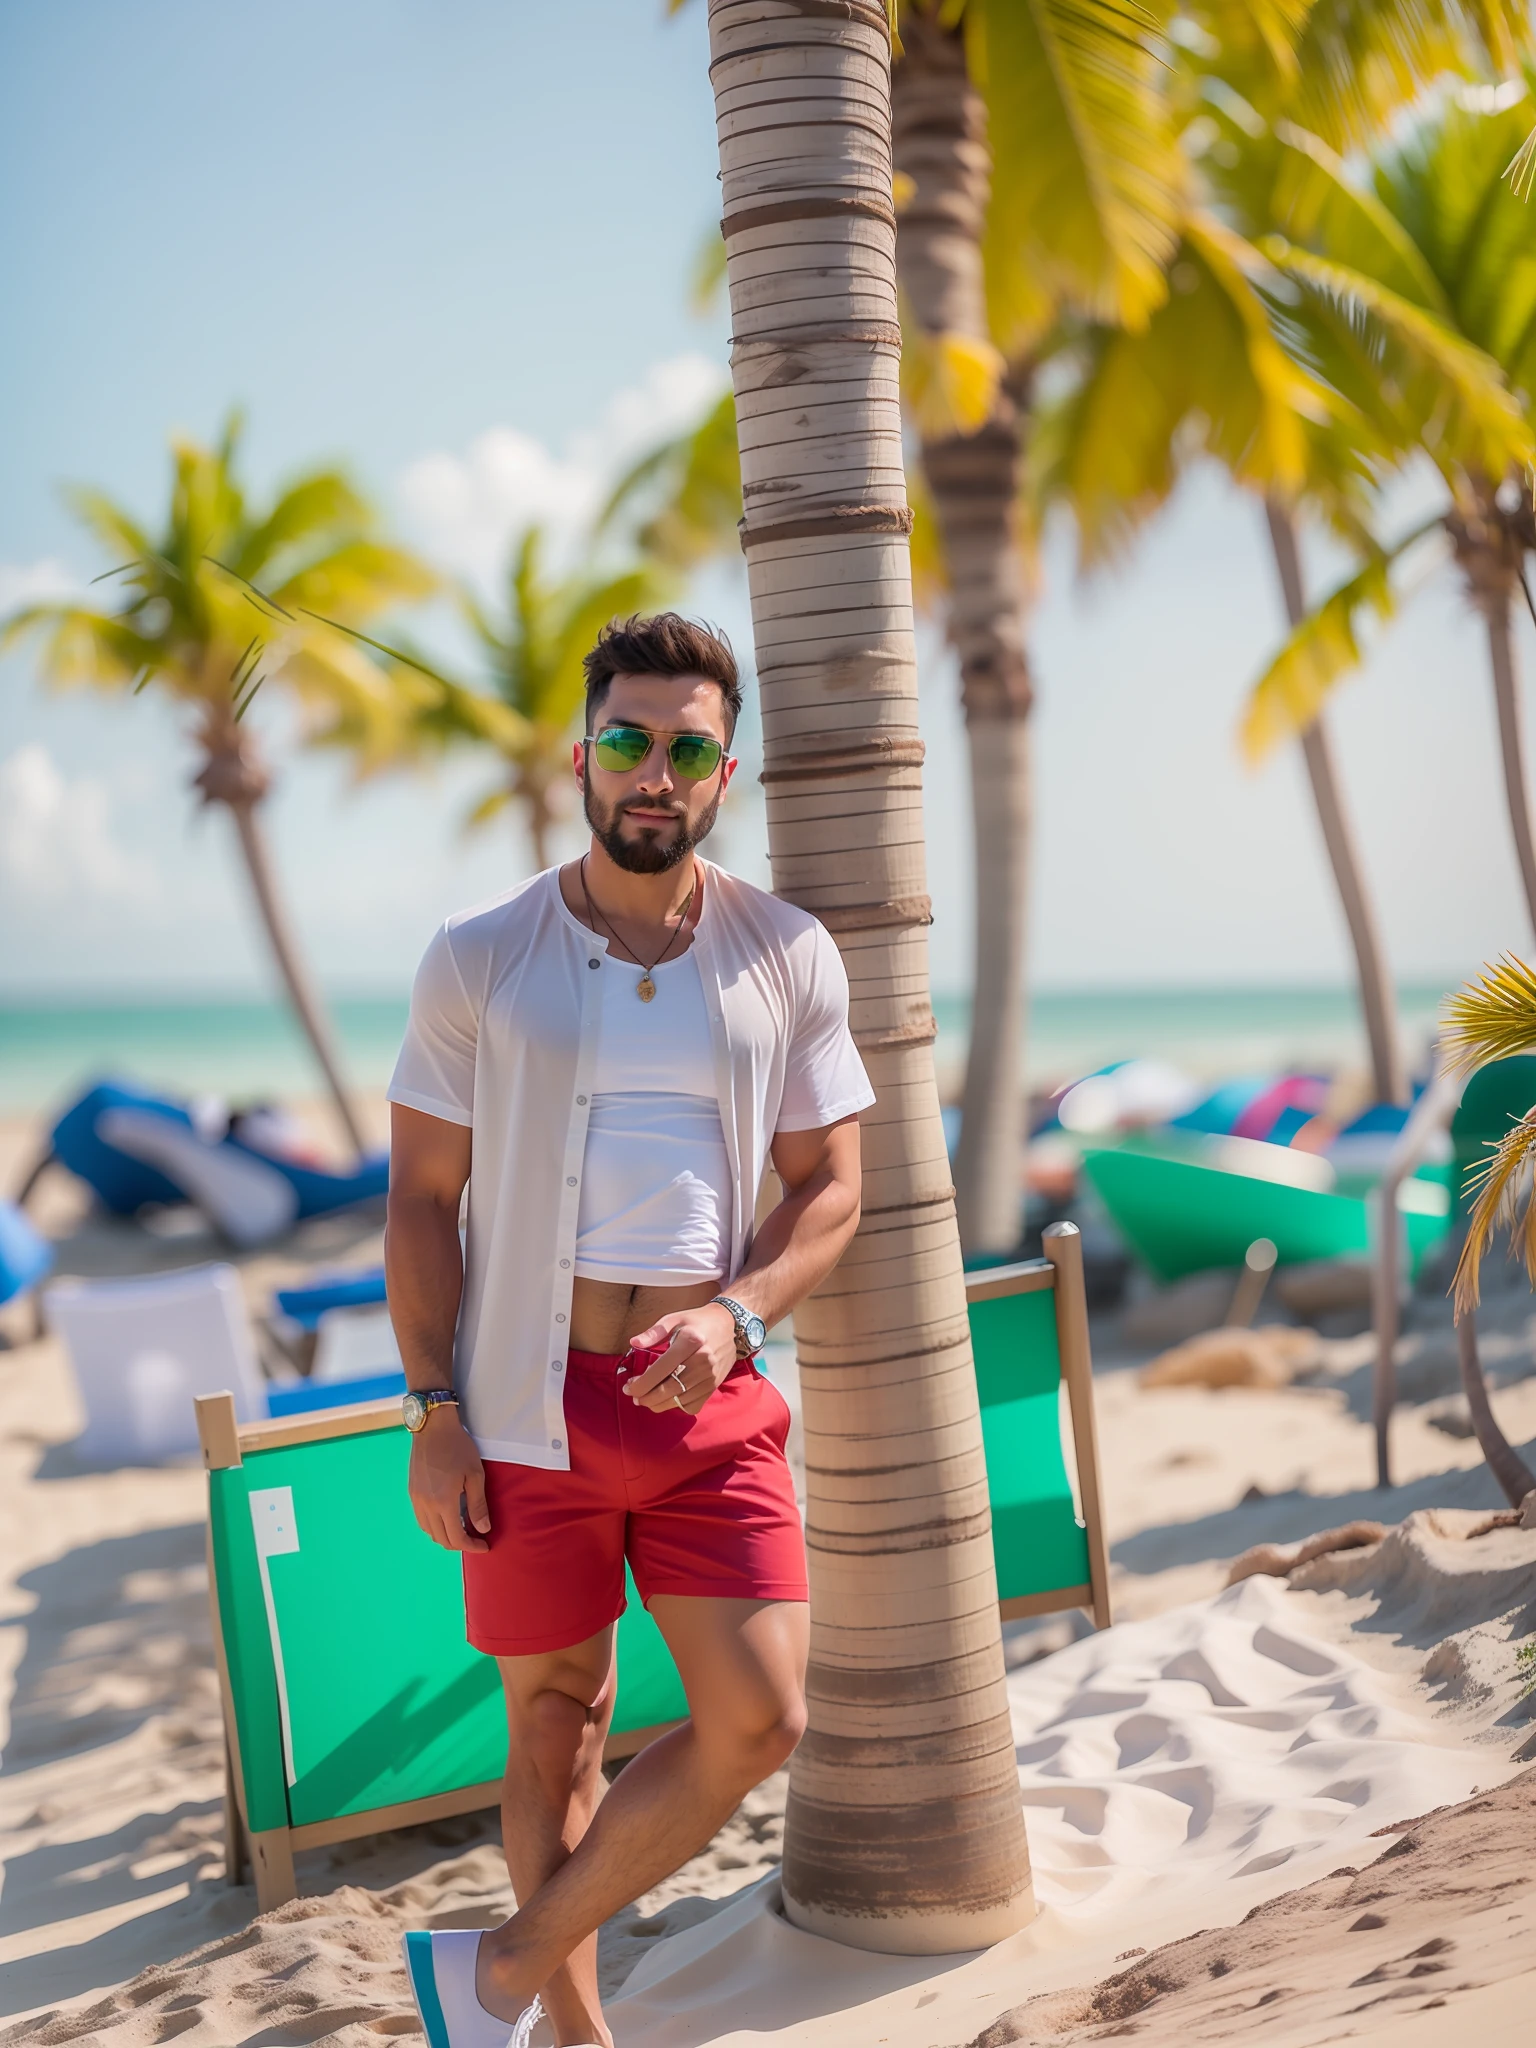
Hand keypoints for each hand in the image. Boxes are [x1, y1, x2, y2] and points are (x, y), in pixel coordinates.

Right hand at [408, 1407, 489, 1551]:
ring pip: (429, 1531)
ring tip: (462, 1530)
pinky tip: (446, 1519)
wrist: (433, 1427)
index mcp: (443, 1502)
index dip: (471, 1546)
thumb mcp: (475, 1475)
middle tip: (476, 1539)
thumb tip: (483, 1529)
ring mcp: (416, 1500)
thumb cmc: (458, 1447)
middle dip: (459, 1544)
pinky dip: (434, 1526)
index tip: (484, 1546)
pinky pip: (421, 1520)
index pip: (456, 1538)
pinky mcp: (412, 1492)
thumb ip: (478, 1505)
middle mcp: (426, 1506)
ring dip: (445, 1536)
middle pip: (441, 1539)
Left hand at [624, 1303, 739, 1414]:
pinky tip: (668, 1399)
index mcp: (691, 1341)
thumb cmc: (698, 1322)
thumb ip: (654, 1332)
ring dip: (659, 1404)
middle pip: (669, 1389)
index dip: (642, 1383)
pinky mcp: (714, 1385)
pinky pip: (692, 1405)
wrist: (730, 1326)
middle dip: (647, 1398)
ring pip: (679, 1400)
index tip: (629, 1387)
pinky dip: (677, 1406)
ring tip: (647, 1399)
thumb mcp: (675, 1319)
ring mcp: (710, 1375)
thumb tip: (634, 1343)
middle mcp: (703, 1360)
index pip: (661, 1369)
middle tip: (635, 1397)